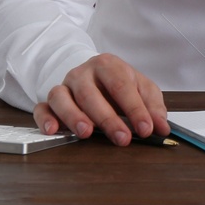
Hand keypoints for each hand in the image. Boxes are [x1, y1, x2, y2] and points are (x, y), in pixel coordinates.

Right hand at [34, 52, 168, 145]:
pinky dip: (45, 119)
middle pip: (91, 93)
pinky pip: (42, 107)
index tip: (146, 129)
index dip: (135, 108)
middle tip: (122, 138)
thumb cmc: (119, 84)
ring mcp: (64, 86)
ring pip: (61, 97)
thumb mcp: (141, 89)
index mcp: (108, 65)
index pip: (122, 85)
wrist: (93, 74)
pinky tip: (53, 131)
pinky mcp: (50, 101)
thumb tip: (162, 128)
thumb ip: (153, 107)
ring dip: (73, 116)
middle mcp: (83, 73)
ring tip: (87, 133)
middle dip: (107, 118)